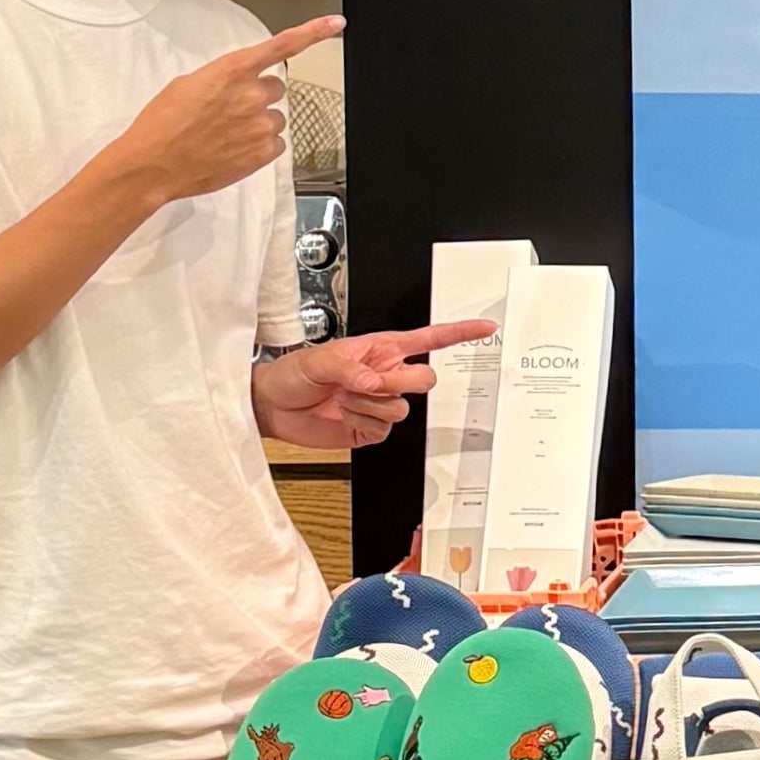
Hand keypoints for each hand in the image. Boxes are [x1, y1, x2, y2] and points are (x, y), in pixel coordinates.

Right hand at [107, 17, 343, 208]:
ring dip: (258, 123)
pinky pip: (276, 143)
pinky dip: (260, 147)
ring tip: (226, 134)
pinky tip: (233, 150)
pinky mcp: (264, 153)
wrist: (153, 164)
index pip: (282, 45)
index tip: (336, 22)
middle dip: (257, 96)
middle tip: (229, 111)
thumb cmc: (163, 124)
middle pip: (275, 88)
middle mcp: (252, 95)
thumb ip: (223, 77)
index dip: (313, 32)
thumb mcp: (188, 84)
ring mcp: (261, 125)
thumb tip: (238, 83)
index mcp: (232, 70)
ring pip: (276, 118)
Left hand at [252, 318, 495, 451]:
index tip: (486, 329)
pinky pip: (384, 429)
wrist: (274, 407)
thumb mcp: (319, 360)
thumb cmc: (293, 374)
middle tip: (367, 382)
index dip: (460, 333)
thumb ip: (350, 368)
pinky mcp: (371, 428)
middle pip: (423, 379)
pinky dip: (362, 423)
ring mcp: (380, 403)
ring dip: (369, 404)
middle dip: (398, 382)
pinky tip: (344, 414)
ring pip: (403, 408)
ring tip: (344, 397)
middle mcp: (386, 375)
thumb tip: (373, 381)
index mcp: (381, 349)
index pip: (429, 339)